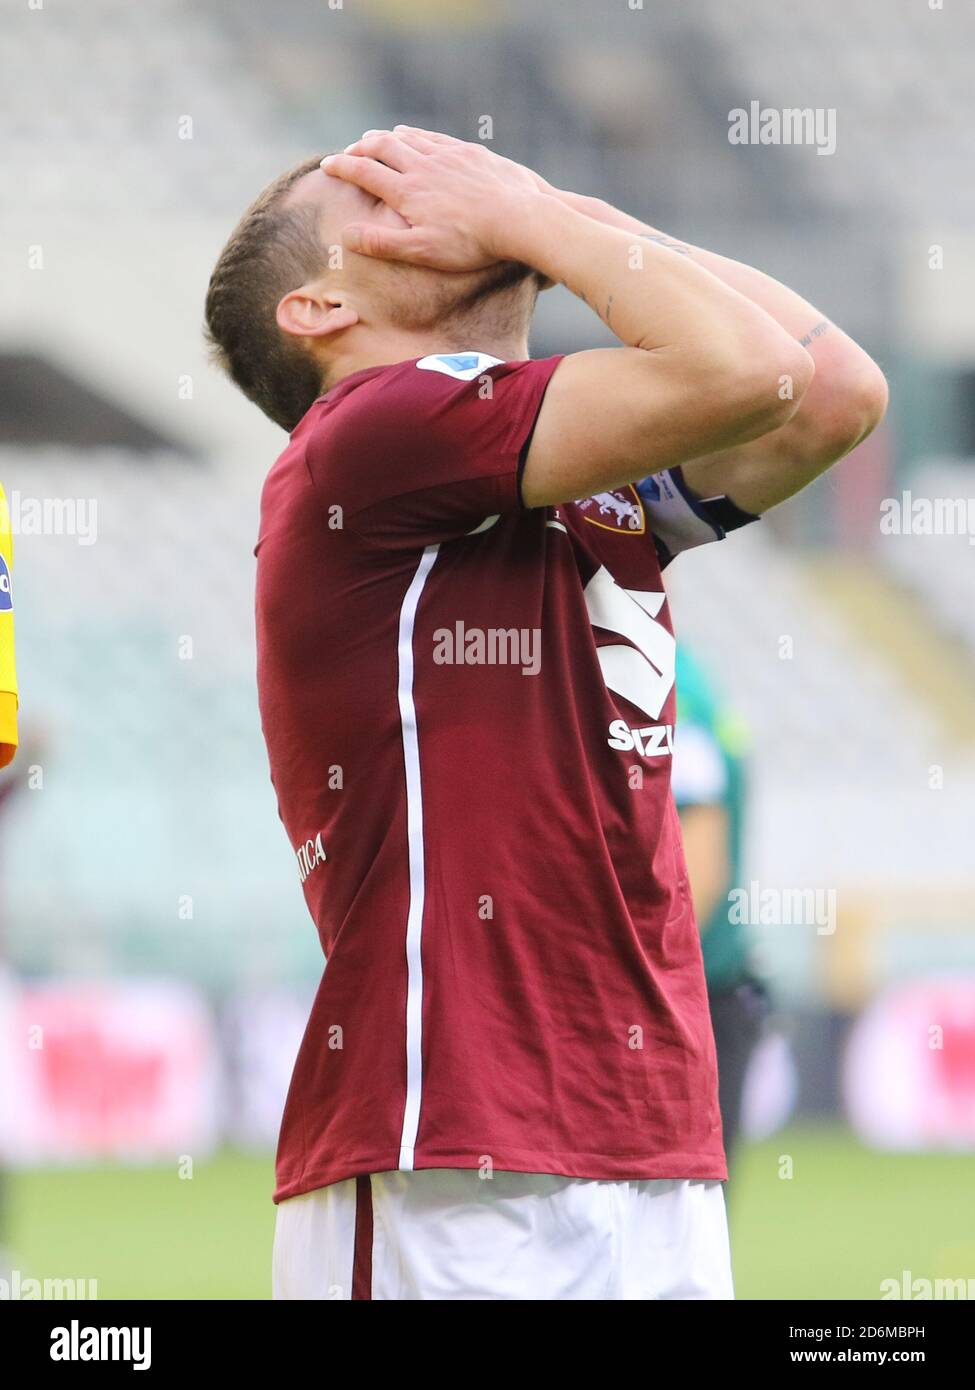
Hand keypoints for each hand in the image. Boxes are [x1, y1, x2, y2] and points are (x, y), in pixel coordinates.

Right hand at [321, 128, 545, 270]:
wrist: (517, 217)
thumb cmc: (470, 242)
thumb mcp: (422, 251)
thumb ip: (383, 243)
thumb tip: (346, 236)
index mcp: (407, 191)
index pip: (365, 173)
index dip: (342, 168)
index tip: (326, 166)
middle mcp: (423, 166)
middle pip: (383, 147)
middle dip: (361, 148)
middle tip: (348, 151)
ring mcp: (447, 155)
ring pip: (408, 137)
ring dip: (387, 136)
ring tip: (376, 138)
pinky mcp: (469, 152)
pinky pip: (434, 137)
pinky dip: (416, 134)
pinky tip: (416, 136)